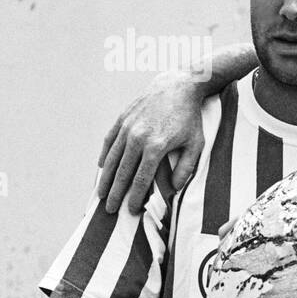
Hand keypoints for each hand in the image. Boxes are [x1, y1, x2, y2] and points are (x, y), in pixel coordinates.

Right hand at [98, 71, 205, 213]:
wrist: (177, 87)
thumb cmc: (190, 119)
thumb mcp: (196, 144)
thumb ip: (186, 168)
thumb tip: (174, 189)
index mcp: (156, 146)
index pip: (141, 179)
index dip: (135, 196)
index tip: (130, 210)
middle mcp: (137, 137)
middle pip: (122, 172)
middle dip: (114, 193)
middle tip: (109, 210)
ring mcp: (127, 127)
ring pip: (112, 159)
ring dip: (105, 179)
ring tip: (100, 194)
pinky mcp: (122, 119)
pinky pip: (110, 141)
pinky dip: (105, 156)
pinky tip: (102, 168)